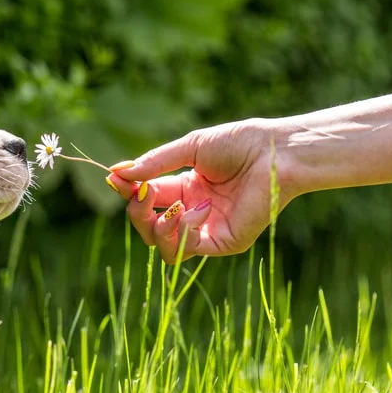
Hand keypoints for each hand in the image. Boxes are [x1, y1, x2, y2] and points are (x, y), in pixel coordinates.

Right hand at [107, 118, 290, 263]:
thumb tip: (116, 173)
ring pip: (163, 248)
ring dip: (157, 227)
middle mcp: (193, 212)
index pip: (146, 200)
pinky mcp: (224, 241)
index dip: (128, 192)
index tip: (115, 179)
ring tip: (173, 206)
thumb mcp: (189, 148)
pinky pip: (188, 249)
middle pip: (148, 228)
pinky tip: (197, 209)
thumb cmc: (239, 143)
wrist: (276, 152)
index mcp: (185, 189)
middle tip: (141, 194)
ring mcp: (208, 229)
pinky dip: (183, 230)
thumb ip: (154, 163)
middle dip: (137, 213)